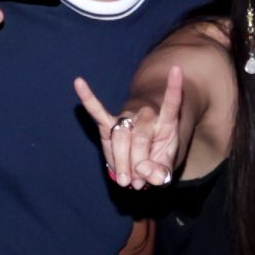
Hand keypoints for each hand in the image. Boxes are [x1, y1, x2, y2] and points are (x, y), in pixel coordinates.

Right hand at [74, 63, 186, 188]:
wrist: (142, 159)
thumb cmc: (156, 160)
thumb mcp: (166, 169)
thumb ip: (160, 173)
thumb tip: (144, 171)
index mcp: (166, 122)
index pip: (173, 103)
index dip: (174, 88)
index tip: (176, 70)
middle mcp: (146, 115)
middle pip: (140, 139)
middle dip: (137, 165)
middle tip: (137, 183)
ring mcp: (127, 118)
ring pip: (120, 139)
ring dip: (120, 163)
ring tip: (124, 181)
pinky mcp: (109, 124)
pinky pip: (98, 112)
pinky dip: (88, 99)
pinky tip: (78, 82)